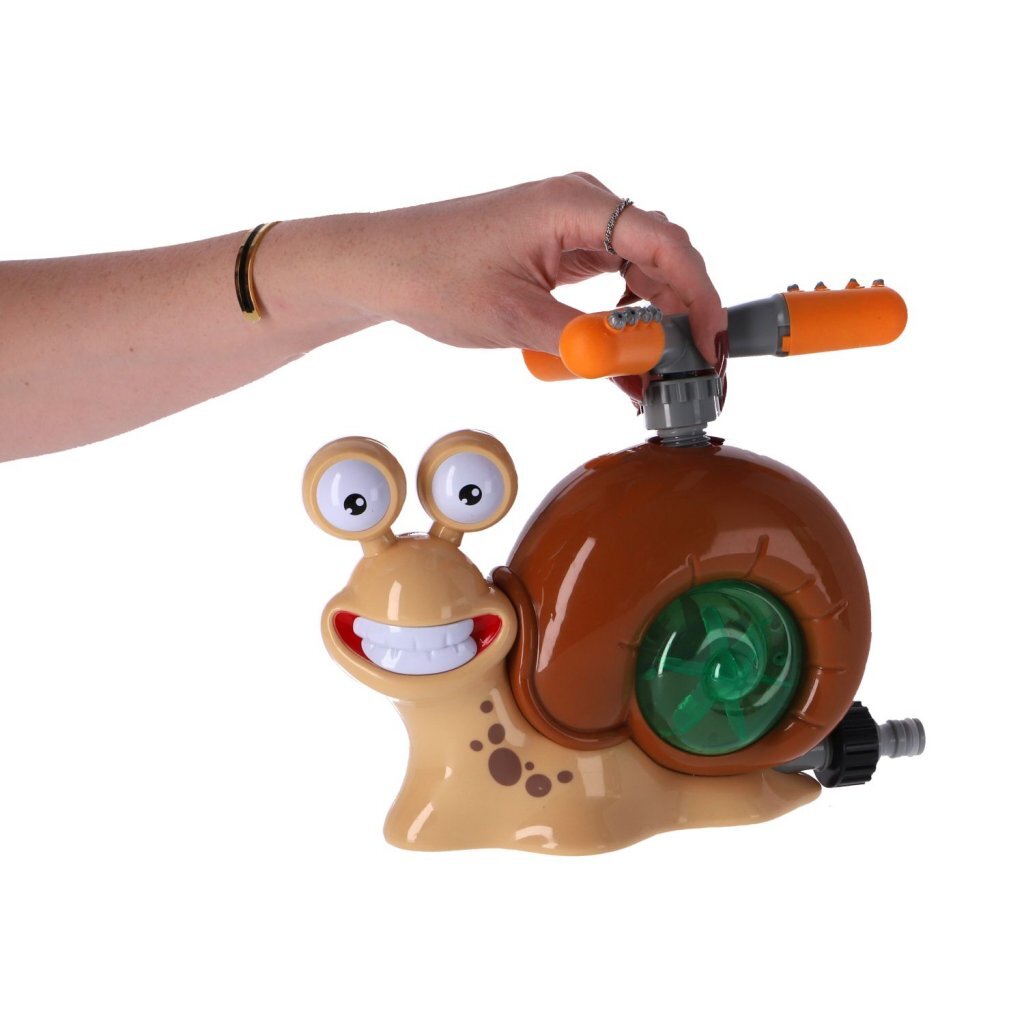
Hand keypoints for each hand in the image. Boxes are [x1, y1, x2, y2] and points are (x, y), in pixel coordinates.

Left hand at [354, 172, 725, 362]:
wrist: (382, 265)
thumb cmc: (434, 276)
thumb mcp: (516, 321)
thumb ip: (586, 344)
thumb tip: (643, 368)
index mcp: (573, 205)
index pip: (665, 244)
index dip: (700, 297)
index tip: (713, 344)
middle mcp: (581, 204)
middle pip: (662, 255)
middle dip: (684, 314)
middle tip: (695, 370)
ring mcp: (571, 224)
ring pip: (641, 270)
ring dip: (655, 320)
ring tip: (661, 373)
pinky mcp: (559, 246)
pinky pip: (611, 279)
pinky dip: (624, 316)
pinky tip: (628, 356)